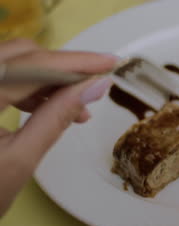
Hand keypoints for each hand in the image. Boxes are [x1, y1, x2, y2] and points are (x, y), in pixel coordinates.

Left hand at [0, 39, 116, 215]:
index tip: (109, 63)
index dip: (75, 62)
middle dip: (63, 68)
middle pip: (22, 55)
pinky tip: (51, 107)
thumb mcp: (20, 159)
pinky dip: (32, 86)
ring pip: (15, 63)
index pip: (33, 67)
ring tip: (77, 107)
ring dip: (50, 78)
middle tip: (95, 85)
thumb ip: (57, 118)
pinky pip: (6, 76)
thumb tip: (96, 87)